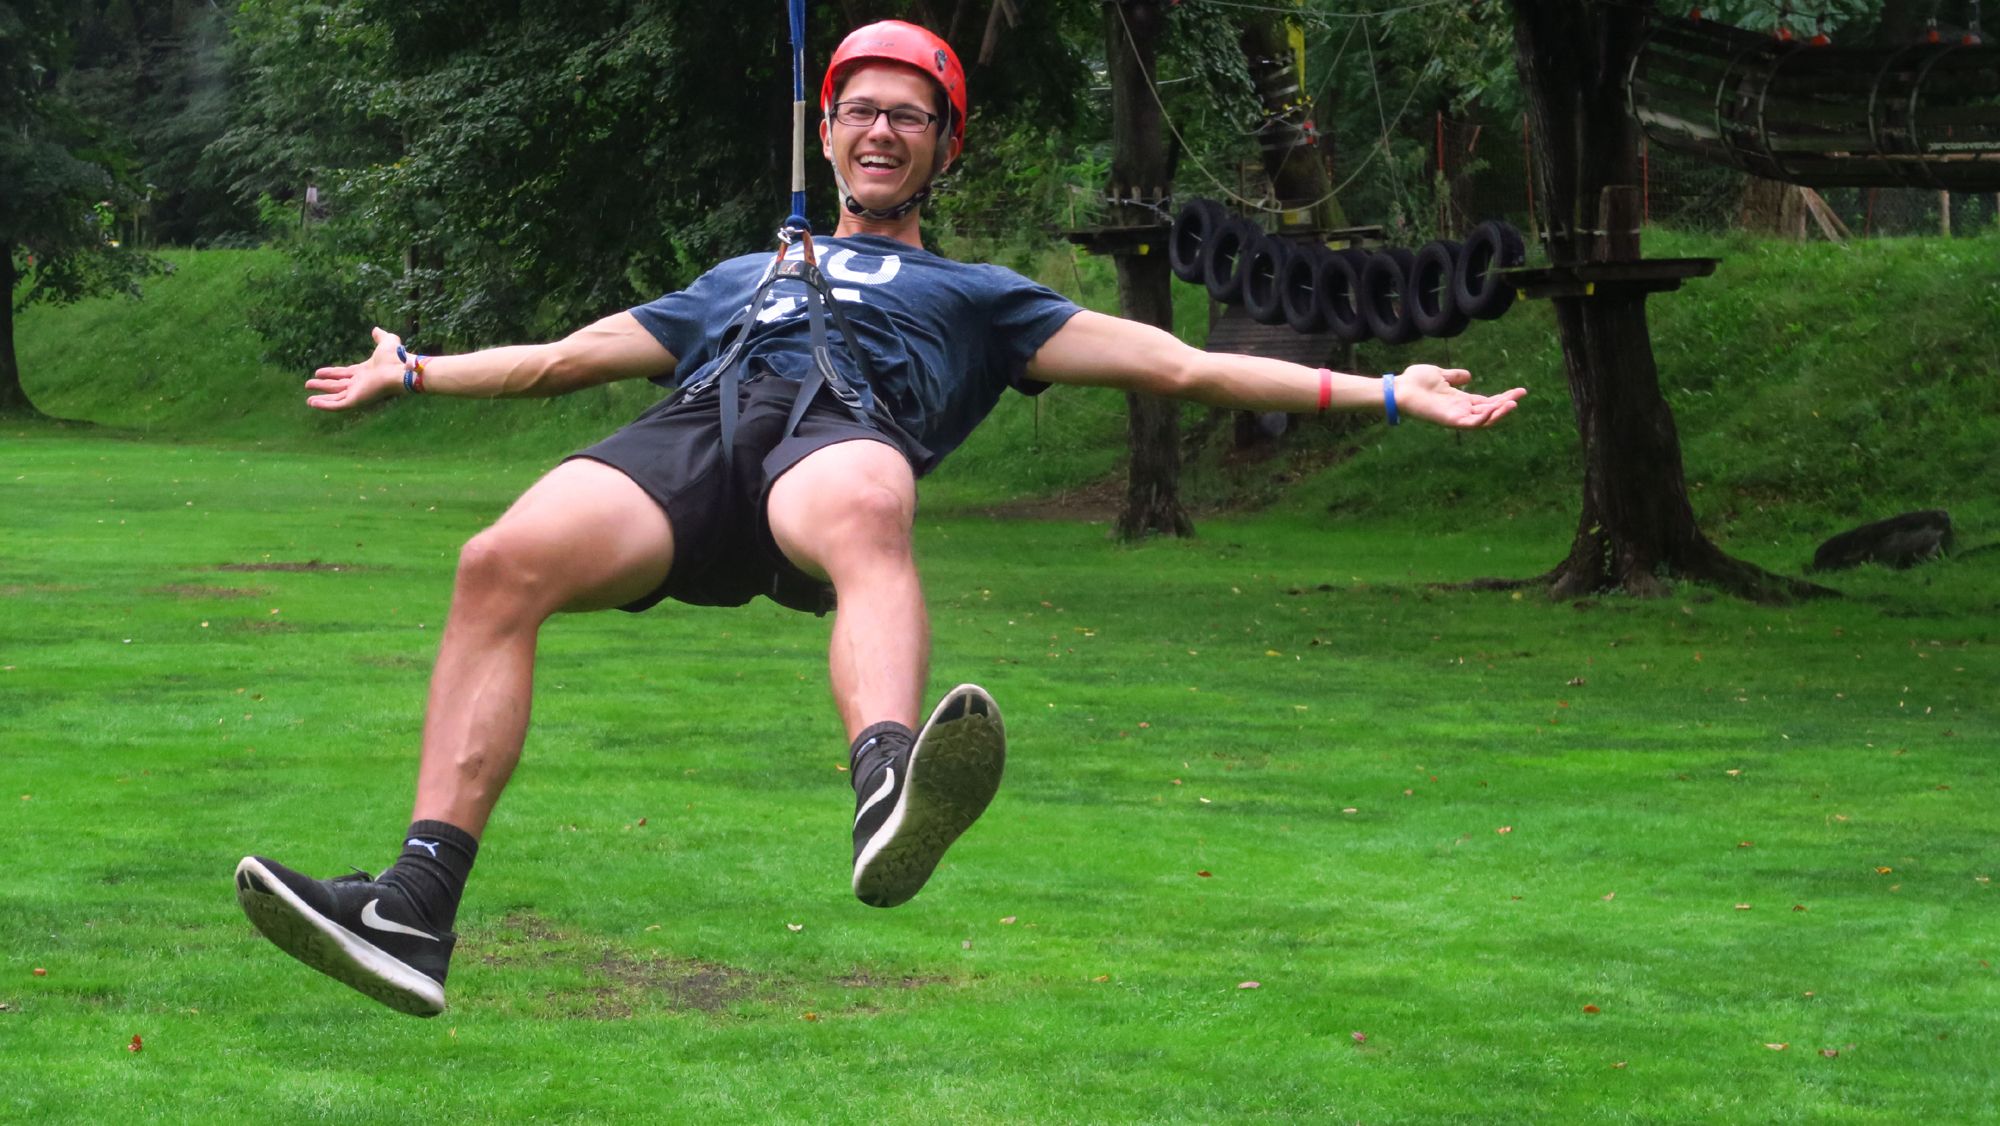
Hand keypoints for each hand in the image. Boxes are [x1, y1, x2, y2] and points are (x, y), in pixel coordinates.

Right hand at [303, 326, 406, 410]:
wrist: (400, 369)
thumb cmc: (395, 357)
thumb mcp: (386, 342)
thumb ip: (380, 336)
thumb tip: (376, 329)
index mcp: (365, 372)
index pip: (344, 373)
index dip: (331, 373)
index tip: (318, 371)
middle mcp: (360, 384)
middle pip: (337, 386)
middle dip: (323, 385)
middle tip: (308, 384)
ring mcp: (358, 393)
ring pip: (335, 397)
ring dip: (322, 397)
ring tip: (308, 399)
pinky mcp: (356, 400)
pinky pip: (337, 404)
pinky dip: (324, 405)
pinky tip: (312, 403)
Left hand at [1393, 363, 1526, 428]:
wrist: (1399, 387)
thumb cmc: (1414, 381)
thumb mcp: (1440, 374)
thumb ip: (1455, 376)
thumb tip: (1469, 375)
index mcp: (1459, 400)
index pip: (1486, 402)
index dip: (1503, 398)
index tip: (1520, 391)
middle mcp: (1460, 410)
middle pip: (1489, 410)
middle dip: (1506, 404)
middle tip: (1521, 394)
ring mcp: (1455, 416)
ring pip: (1484, 420)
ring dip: (1499, 413)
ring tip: (1513, 404)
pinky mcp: (1449, 421)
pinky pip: (1471, 424)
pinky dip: (1484, 419)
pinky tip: (1495, 410)